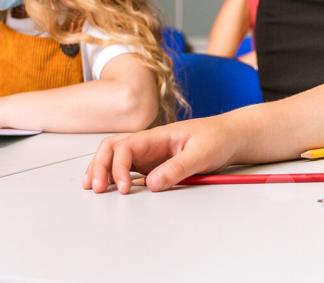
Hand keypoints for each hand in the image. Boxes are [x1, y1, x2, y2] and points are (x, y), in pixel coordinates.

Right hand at [82, 117, 239, 193]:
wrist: (230, 136)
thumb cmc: (217, 138)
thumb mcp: (202, 153)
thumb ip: (178, 167)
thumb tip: (152, 183)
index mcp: (158, 136)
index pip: (126, 146)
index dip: (119, 167)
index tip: (125, 188)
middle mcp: (148, 143)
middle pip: (112, 148)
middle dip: (100, 166)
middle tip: (96, 188)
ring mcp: (149, 154)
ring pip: (115, 157)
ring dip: (101, 169)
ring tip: (93, 187)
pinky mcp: (153, 164)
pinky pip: (127, 168)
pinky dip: (113, 176)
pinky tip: (107, 186)